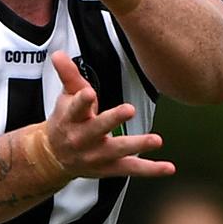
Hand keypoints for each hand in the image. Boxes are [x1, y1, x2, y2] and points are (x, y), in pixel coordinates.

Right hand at [41, 51, 173, 178]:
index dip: (82, 100)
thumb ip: (68, 75)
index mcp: (71, 118)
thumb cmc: (65, 122)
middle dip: (113, 119)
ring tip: (156, 140)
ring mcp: (97, 155)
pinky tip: (168, 167)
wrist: (54, 157)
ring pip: (118, 150)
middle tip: (129, 109)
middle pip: (98, 128)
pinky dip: (151, 169)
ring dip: (138, 145)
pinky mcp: (109, 167)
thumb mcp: (64, 97)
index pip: (76, 108)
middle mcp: (83, 138)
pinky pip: (131, 169)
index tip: (89, 92)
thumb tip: (59, 54)